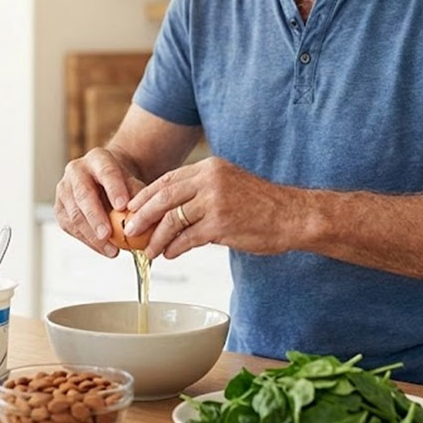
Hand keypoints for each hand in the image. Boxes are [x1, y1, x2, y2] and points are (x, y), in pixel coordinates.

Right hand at [54, 147, 144, 257]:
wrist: (105, 180)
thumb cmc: (121, 182)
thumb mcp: (133, 181)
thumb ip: (139, 194)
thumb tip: (146, 215)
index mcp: (98, 158)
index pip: (106, 172)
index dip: (114, 189)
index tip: (123, 205)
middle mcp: (76, 170)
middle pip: (84, 194)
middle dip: (96, 216)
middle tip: (108, 234)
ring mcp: (64, 189)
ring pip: (74, 214)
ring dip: (92, 236)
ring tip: (111, 250)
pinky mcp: (60, 208)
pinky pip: (70, 227)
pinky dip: (87, 241)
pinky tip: (103, 249)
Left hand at [122, 157, 293, 259]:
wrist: (293, 216)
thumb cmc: (263, 206)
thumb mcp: (229, 186)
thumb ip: (202, 193)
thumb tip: (172, 213)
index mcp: (210, 168)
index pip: (169, 179)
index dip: (147, 195)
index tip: (133, 208)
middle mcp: (210, 180)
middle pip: (164, 196)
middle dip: (142, 214)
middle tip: (129, 229)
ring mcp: (215, 201)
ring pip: (172, 219)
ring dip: (156, 237)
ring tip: (147, 250)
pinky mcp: (220, 223)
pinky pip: (187, 238)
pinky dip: (174, 247)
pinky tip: (169, 254)